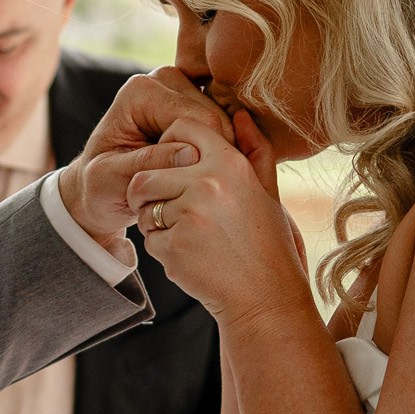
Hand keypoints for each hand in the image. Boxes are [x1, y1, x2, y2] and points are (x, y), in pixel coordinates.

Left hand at [57, 69, 236, 248]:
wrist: (100, 186)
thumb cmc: (101, 185)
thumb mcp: (112, 180)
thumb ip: (147, 164)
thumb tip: (190, 155)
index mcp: (141, 90)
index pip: (193, 120)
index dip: (197, 156)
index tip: (181, 186)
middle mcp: (164, 79)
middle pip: (213, 117)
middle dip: (209, 155)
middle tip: (190, 187)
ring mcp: (183, 88)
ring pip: (225, 123)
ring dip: (217, 155)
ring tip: (193, 182)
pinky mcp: (196, 103)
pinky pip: (224, 127)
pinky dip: (220, 152)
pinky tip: (205, 174)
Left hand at [125, 110, 312, 324]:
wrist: (265, 299)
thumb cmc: (269, 245)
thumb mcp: (268, 194)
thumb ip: (254, 151)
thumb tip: (240, 114)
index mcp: (230, 164)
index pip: (181, 128)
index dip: (169, 145)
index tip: (174, 168)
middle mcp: (208, 183)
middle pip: (148, 173)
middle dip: (152, 194)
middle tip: (175, 213)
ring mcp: (189, 215)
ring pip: (145, 206)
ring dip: (156, 222)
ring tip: (188, 236)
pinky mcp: (174, 246)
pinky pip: (149, 238)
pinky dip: (164, 250)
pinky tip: (192, 258)